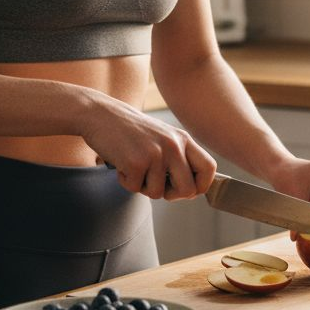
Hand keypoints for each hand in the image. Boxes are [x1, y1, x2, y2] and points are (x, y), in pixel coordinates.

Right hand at [80, 94, 215, 200]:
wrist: (99, 114)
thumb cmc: (130, 130)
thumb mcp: (162, 136)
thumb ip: (178, 157)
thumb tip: (192, 190)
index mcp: (183, 139)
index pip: (209, 168)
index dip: (201, 186)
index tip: (188, 191)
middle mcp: (174, 146)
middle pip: (188, 190)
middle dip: (172, 195)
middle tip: (157, 185)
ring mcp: (156, 154)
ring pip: (158, 194)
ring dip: (143, 186)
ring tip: (133, 165)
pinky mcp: (136, 162)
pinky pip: (135, 189)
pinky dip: (126, 181)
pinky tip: (121, 163)